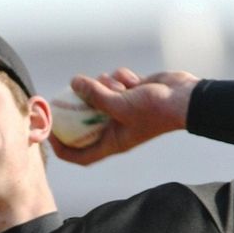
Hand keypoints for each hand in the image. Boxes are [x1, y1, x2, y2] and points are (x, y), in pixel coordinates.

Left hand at [49, 67, 199, 164]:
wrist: (184, 97)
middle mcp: (115, 128)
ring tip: (119, 85)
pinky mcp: (129, 93)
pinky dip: (120, 77)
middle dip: (77, 105)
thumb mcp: (120, 103)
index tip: (49, 132)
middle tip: (65, 92)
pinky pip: (113, 81)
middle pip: (84, 121)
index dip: (62, 148)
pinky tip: (135, 80)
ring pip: (98, 94)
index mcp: (112, 141)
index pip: (80, 155)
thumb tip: (73, 83)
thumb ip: (95, 95)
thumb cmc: (156, 109)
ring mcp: (122, 109)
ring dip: (104, 84)